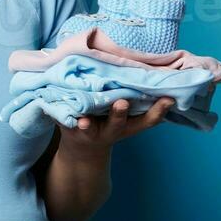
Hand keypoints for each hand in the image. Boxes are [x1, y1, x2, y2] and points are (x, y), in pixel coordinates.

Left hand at [61, 97, 175, 151]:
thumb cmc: (109, 121)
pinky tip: (52, 104)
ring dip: (86, 125)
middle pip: (117, 123)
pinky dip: (56, 114)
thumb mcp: (128, 117)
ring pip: (87, 127)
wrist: (82, 149)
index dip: (159, 111)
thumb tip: (160, 71)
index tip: (168, 99)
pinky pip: (61, 120)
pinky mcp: (67, 129)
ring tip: (83, 122)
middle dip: (119, 113)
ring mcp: (88, 131)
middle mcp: (110, 130)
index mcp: (128, 125)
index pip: (148, 120)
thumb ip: (139, 98)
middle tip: (122, 103)